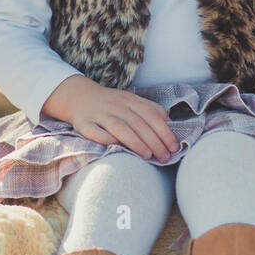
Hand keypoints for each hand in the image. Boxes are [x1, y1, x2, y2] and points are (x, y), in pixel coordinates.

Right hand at [42, 76, 178, 160]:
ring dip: (135, 142)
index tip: (175, 147)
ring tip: (148, 156)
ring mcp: (99, 115)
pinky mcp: (84, 124)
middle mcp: (116, 106)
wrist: (79, 97)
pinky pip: (95, 133)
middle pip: (138, 124)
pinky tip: (117, 148)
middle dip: (154, 142)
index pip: (151, 115)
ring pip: (119, 128)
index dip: (164, 131)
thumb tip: (170, 122)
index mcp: (130, 100)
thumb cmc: (112, 104)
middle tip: (165, 158)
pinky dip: (106, 140)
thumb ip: (150, 109)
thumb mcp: (131, 100)